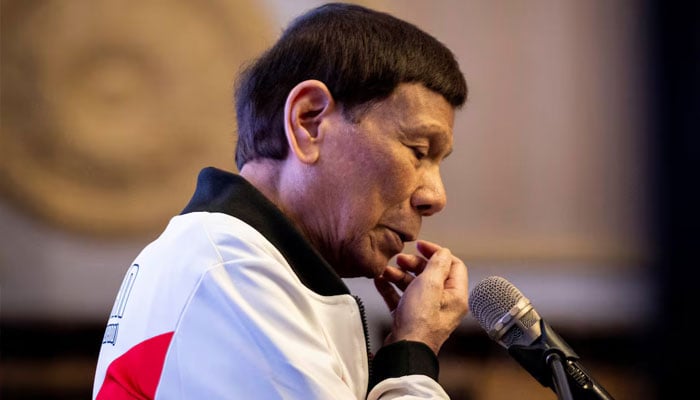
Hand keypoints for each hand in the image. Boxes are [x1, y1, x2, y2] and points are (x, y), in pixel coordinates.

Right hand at [373, 240, 468, 354]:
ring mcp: (426, 311)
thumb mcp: (430, 284)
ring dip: (398, 275)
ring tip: (385, 272)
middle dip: (413, 264)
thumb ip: (437, 265)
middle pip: (431, 274)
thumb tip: (443, 252)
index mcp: (455, 295)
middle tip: (400, 260)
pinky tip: (379, 282)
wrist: (404, 349)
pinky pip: (401, 297)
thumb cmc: (419, 322)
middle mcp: (444, 303)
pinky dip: (391, 288)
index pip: (452, 265)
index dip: (436, 252)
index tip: (419, 245)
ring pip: (414, 285)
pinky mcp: (410, 318)